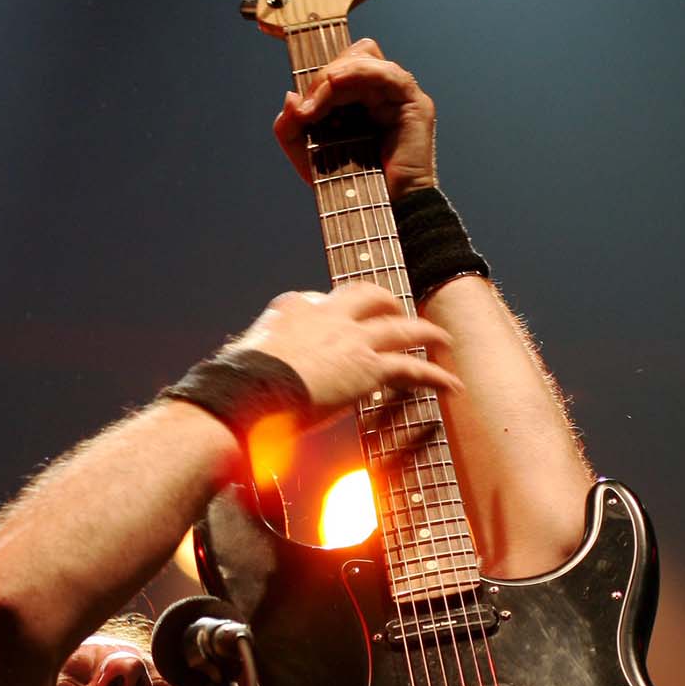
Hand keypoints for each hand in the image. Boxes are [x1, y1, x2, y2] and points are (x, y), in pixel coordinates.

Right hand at [230, 283, 461, 422]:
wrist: (247, 391)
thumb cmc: (235, 385)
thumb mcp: (239, 363)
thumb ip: (249, 365)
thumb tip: (235, 386)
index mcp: (292, 307)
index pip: (320, 300)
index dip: (332, 314)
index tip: (335, 328)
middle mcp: (327, 313)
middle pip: (367, 295)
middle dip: (387, 302)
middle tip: (398, 312)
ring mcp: (351, 337)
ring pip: (400, 327)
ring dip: (424, 333)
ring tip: (441, 340)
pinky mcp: (369, 366)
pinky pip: (411, 368)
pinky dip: (434, 376)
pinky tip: (449, 384)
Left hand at [274, 40, 436, 200]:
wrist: (383, 215)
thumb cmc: (352, 189)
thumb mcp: (307, 156)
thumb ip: (290, 128)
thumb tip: (291, 97)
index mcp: (360, 100)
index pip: (338, 66)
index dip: (315, 76)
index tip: (299, 109)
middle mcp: (381, 94)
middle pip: (350, 56)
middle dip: (321, 78)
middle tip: (307, 111)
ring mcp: (399, 96)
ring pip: (365, 57)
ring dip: (333, 78)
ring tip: (316, 106)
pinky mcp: (414, 104)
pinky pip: (387, 73)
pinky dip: (357, 74)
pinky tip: (336, 87)